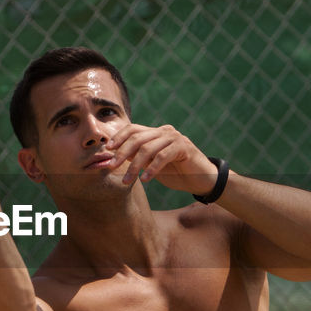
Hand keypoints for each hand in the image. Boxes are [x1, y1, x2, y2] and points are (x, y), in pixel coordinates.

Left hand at [104, 123, 218, 193]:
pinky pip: (162, 156)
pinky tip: (145, 179)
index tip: (108, 150)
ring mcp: (175, 138)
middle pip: (137, 137)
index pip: (133, 129)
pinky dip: (152, 168)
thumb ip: (138, 158)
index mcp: (156, 133)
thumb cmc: (176, 173)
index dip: (119, 137)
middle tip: (112, 167)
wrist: (202, 179)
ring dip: (134, 166)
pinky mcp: (184, 147)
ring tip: (127, 181)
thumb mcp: (152, 165)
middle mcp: (165, 131)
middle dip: (122, 153)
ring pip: (148, 148)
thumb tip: (115, 156)